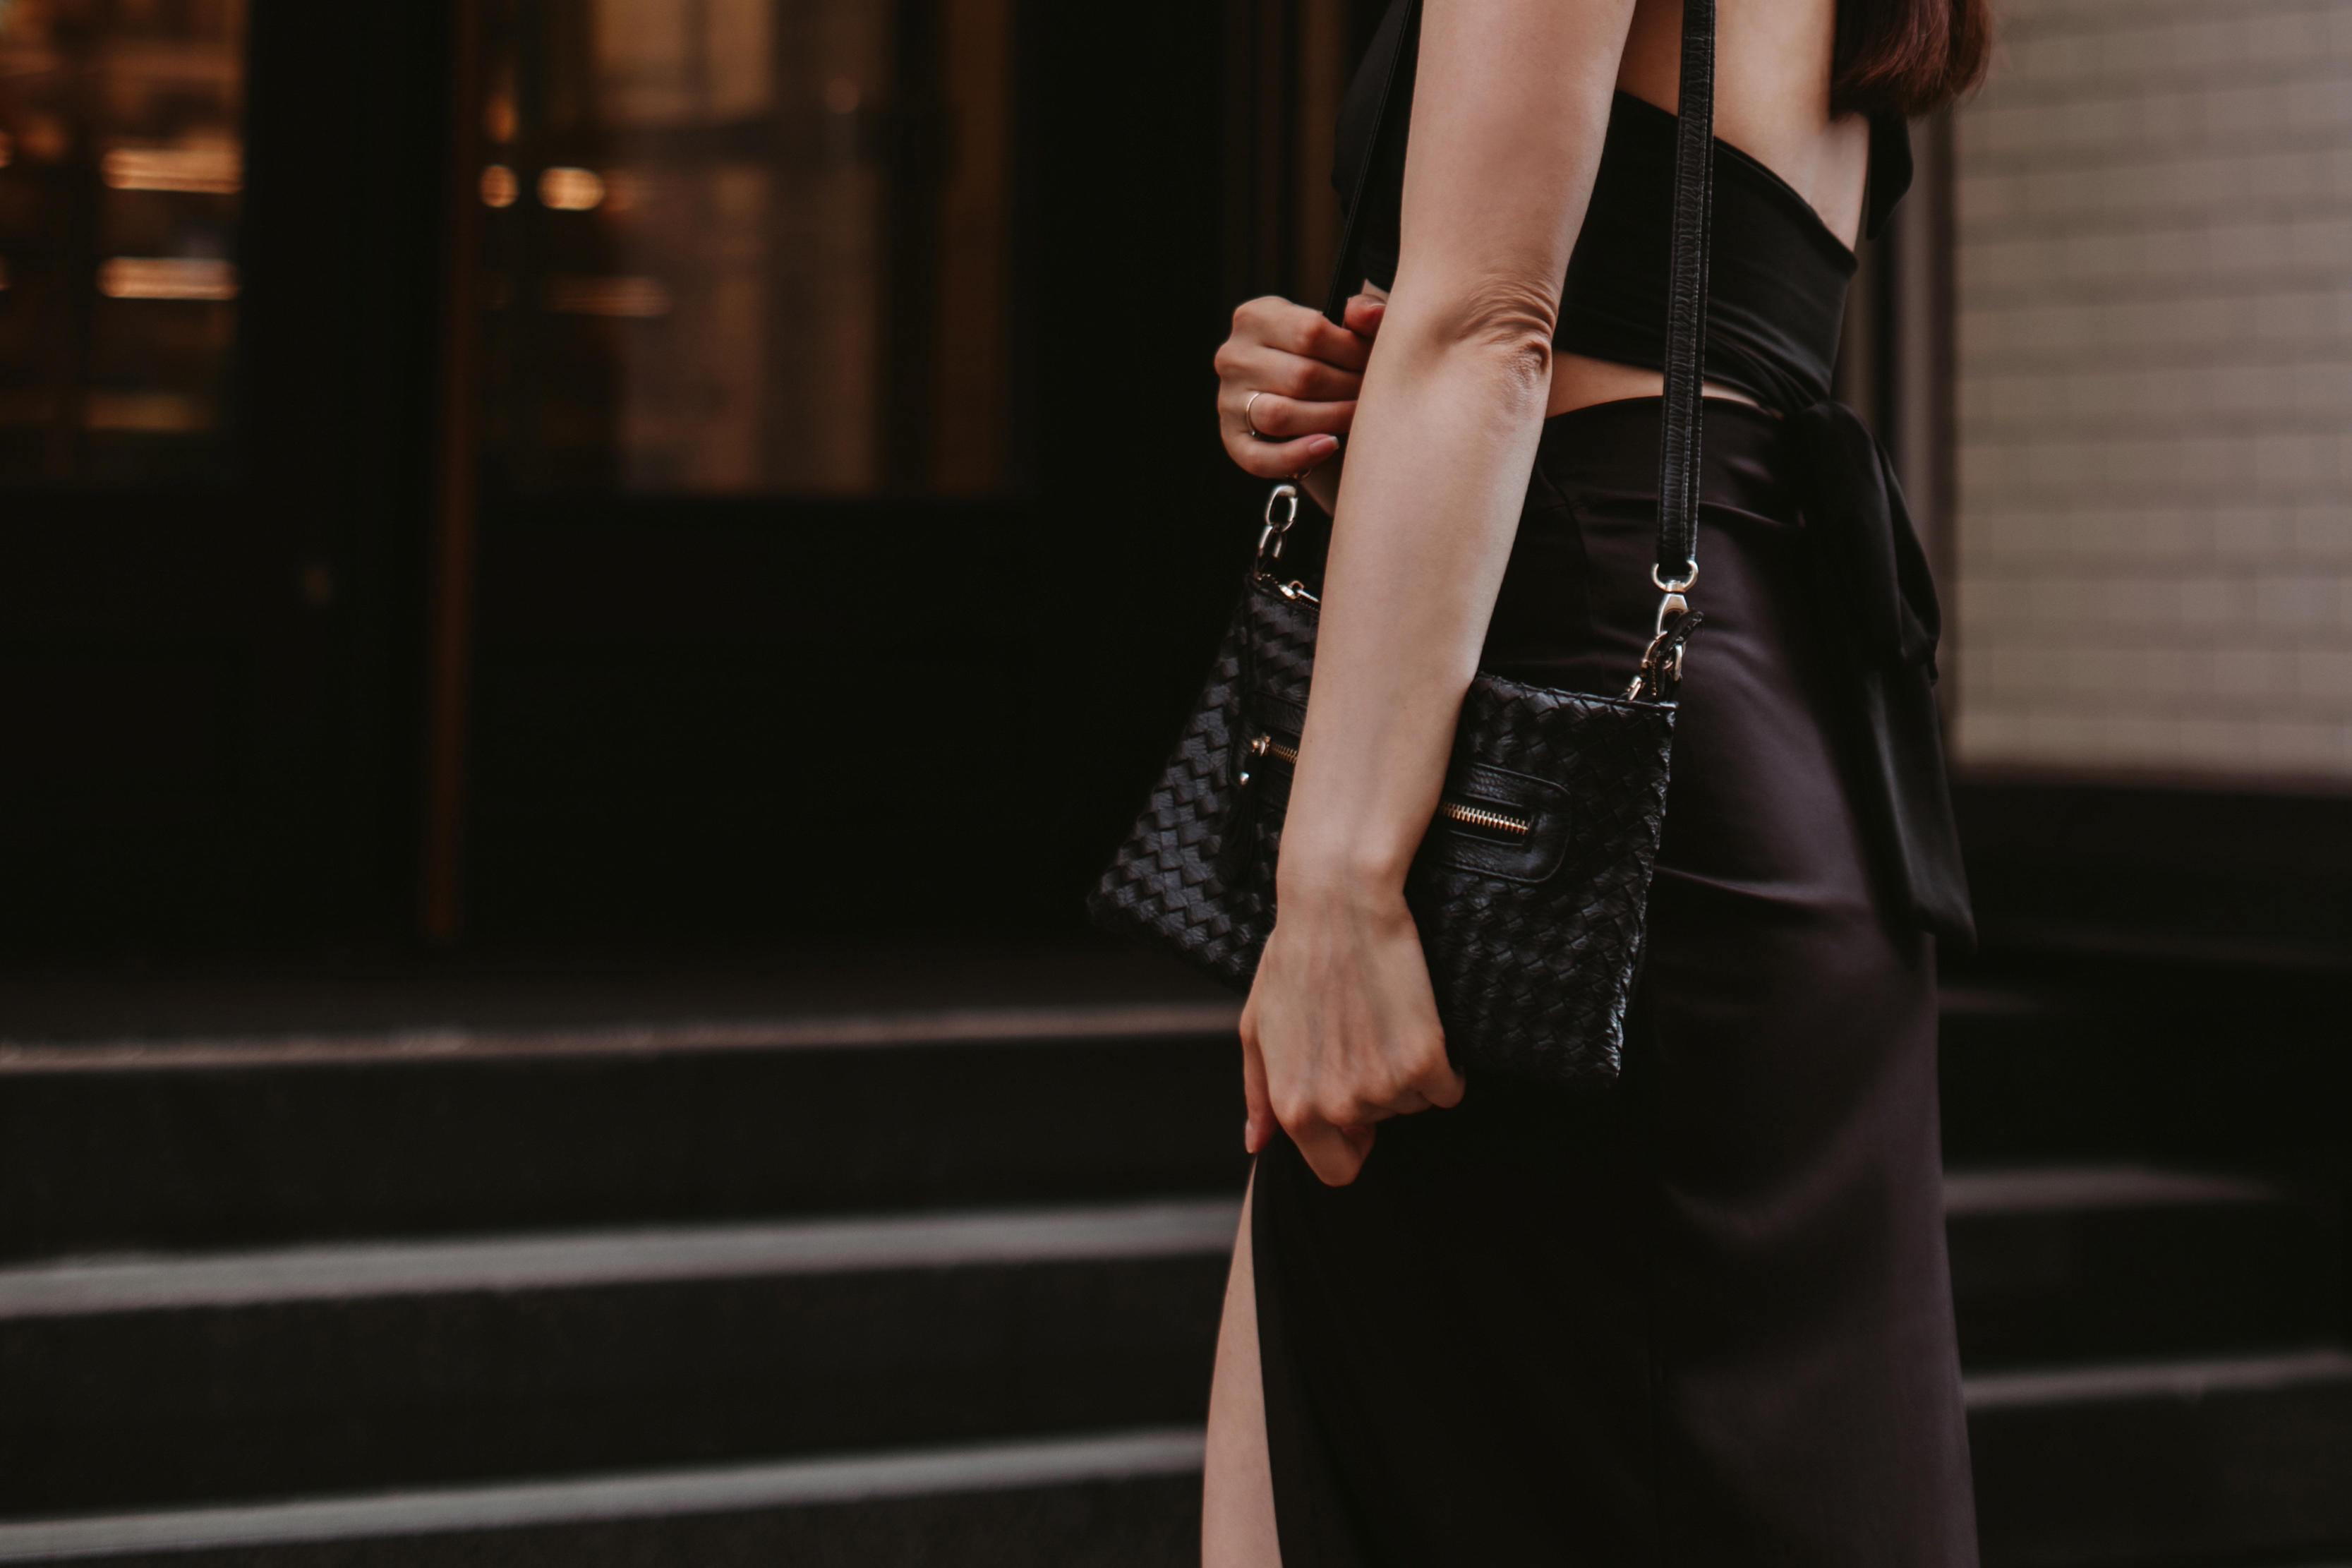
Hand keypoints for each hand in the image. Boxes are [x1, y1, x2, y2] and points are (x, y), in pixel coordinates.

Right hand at [1213, 292, 1386, 481]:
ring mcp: (1228, 399)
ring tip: (1359, 417)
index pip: (1310, 331)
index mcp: (1256, 317)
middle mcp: (1233, 356)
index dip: (1354, 351)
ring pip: (1280, 415)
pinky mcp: (1232, 438)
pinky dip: (1297, 456)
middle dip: (1348, 388)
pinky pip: (1260, 457)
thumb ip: (1360, 312)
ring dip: (1330, 420)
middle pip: (1301, 376)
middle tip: (1376, 394)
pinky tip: (1329, 446)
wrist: (1304, 390)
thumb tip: (1372, 315)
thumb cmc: (1328, 351)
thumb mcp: (1341, 322)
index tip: (1378, 362)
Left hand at [1239, 880, 1464, 1185]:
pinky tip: (1415, 1020)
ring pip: (1413, 1105)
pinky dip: (1442, 1064)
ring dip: (1406, 1071)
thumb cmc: (1295, 957)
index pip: (1336, 1170)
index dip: (1350, 1142)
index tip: (1357, 1108)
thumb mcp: (1256, 1026)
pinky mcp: (1426, 1064)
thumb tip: (1256, 1143)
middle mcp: (1337, 1108)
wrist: (1339, 905)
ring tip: (1382, 1016)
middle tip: (1365, 1036)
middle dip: (1376, 1096)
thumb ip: (1258, 1093)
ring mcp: (1383, 1089)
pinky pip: (1448, 1088)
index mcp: (1293, 1107)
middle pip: (1379, 1130)